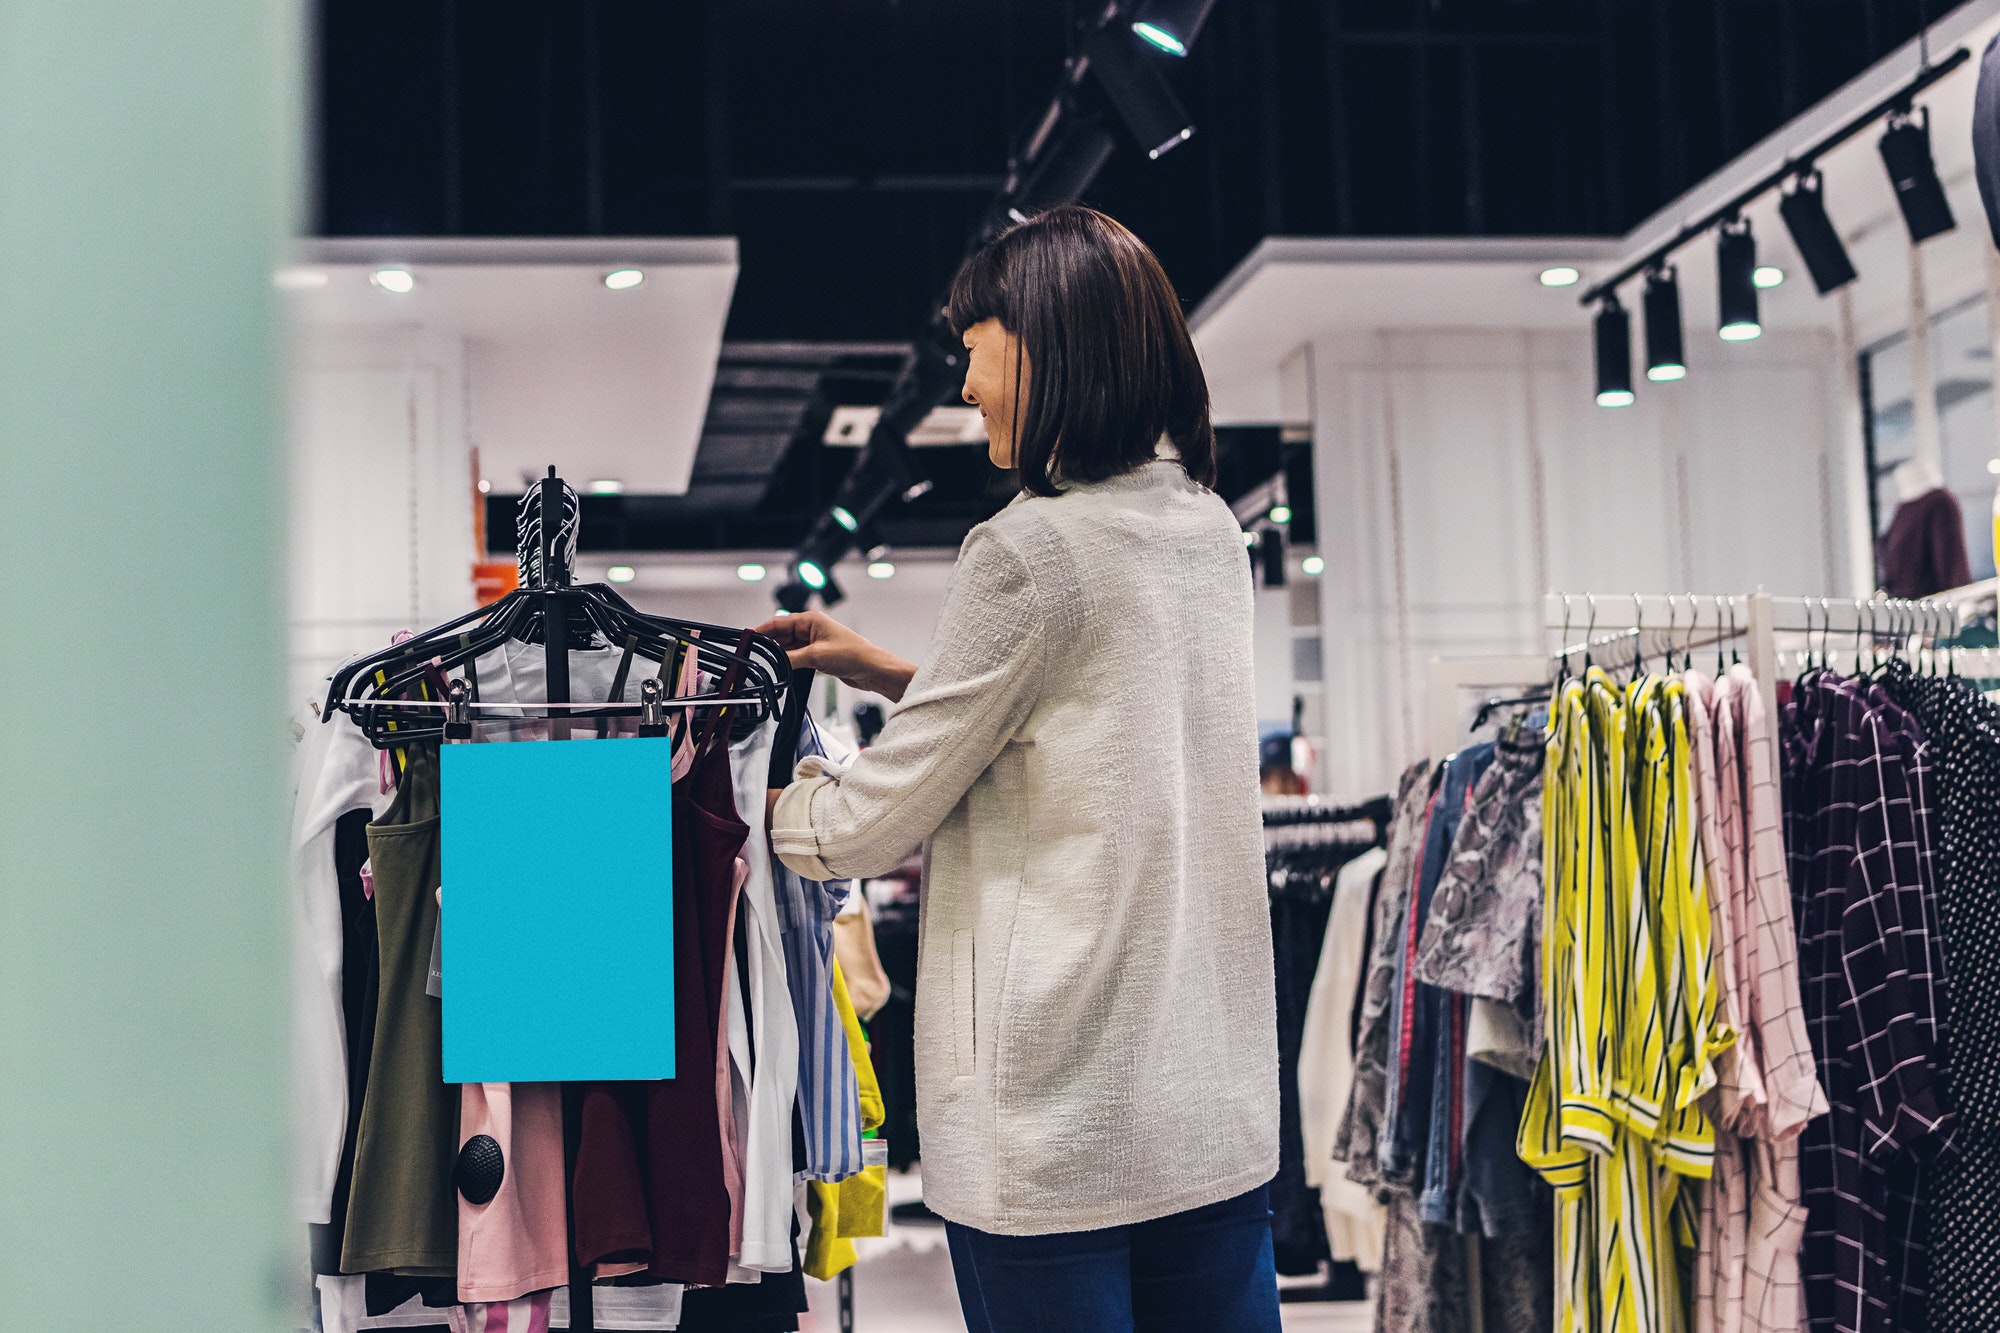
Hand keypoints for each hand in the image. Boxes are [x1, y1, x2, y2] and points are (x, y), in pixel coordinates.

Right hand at [751, 609, 917, 702]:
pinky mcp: (818, 656)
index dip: (761, 631)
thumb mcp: (817, 656)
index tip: (747, 640)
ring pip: (788, 648)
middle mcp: (811, 629)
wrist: (873, 670)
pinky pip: (796, 658)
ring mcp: (814, 643)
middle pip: (781, 636)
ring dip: (779, 657)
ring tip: (767, 667)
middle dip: (768, 646)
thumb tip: (774, 661)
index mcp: (811, 620)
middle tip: (754, 658)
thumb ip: (791, 658)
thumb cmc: (854, 655)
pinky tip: (782, 671)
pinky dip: (789, 664)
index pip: (778, 622)